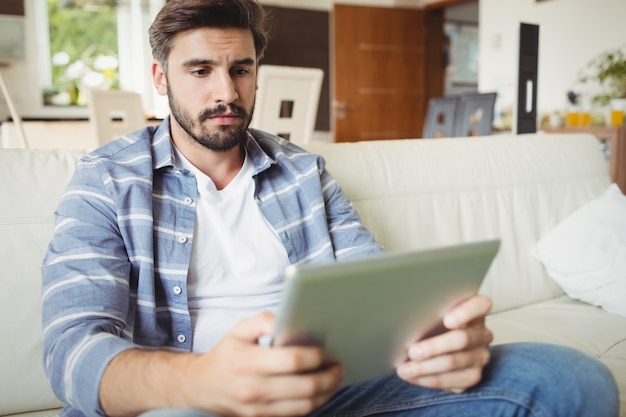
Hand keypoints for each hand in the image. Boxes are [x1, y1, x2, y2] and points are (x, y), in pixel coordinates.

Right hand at [189, 311, 342, 416]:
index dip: (314, 356)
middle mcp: (254, 389)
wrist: (201, 386)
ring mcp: (258, 409)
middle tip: (338, 366)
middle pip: (305, 387)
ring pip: (305, 405)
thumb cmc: (226, 354)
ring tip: (334, 378)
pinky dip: (313, 403)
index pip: (291, 360)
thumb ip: (264, 320)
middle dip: (328, 376)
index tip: (324, 350)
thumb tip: (290, 321)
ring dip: (326, 392)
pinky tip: (319, 391)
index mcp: (248, 363)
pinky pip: (296, 414)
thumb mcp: (239, 329)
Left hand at [396, 295, 492, 392]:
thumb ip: (428, 310)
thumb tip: (405, 315)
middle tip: (412, 352)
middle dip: (434, 347)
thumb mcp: (432, 312)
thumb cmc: (432, 323)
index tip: (447, 320)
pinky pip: (450, 381)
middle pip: (462, 339)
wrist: (439, 347)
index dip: (466, 312)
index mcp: (475, 310)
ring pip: (454, 362)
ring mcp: (479, 356)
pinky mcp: (472, 376)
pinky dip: (427, 379)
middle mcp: (482, 334)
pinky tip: (412, 377)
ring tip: (404, 369)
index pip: (480, 305)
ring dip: (425, 367)